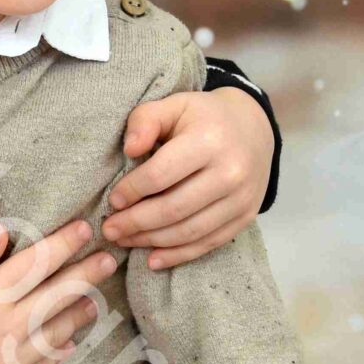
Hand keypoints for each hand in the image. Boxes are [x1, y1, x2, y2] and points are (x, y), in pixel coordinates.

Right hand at [0, 217, 114, 363]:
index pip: (37, 263)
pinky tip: (68, 343)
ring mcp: (12, 360)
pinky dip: (61, 352)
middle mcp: (8, 327)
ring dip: (81, 313)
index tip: (85, 230)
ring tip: (95, 301)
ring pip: (59, 332)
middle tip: (109, 260)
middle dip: (87, 274)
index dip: (64, 244)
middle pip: (59, 295)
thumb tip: (3, 230)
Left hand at [106, 88, 274, 270]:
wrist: (254, 128)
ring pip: (189, 231)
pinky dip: (178, 256)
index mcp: (209, 140)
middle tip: (109, 229)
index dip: (132, 191)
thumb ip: (145, 120)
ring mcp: (241, 198)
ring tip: (125, 240)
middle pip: (173, 208)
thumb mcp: (173, 105)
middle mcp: (230, 172)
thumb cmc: (204, 118)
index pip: (161, 175)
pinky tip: (153, 259)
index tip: (113, 200)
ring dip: (151, 241)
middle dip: (136, 223)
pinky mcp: (245, 217)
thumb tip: (129, 149)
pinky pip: (208, 243)